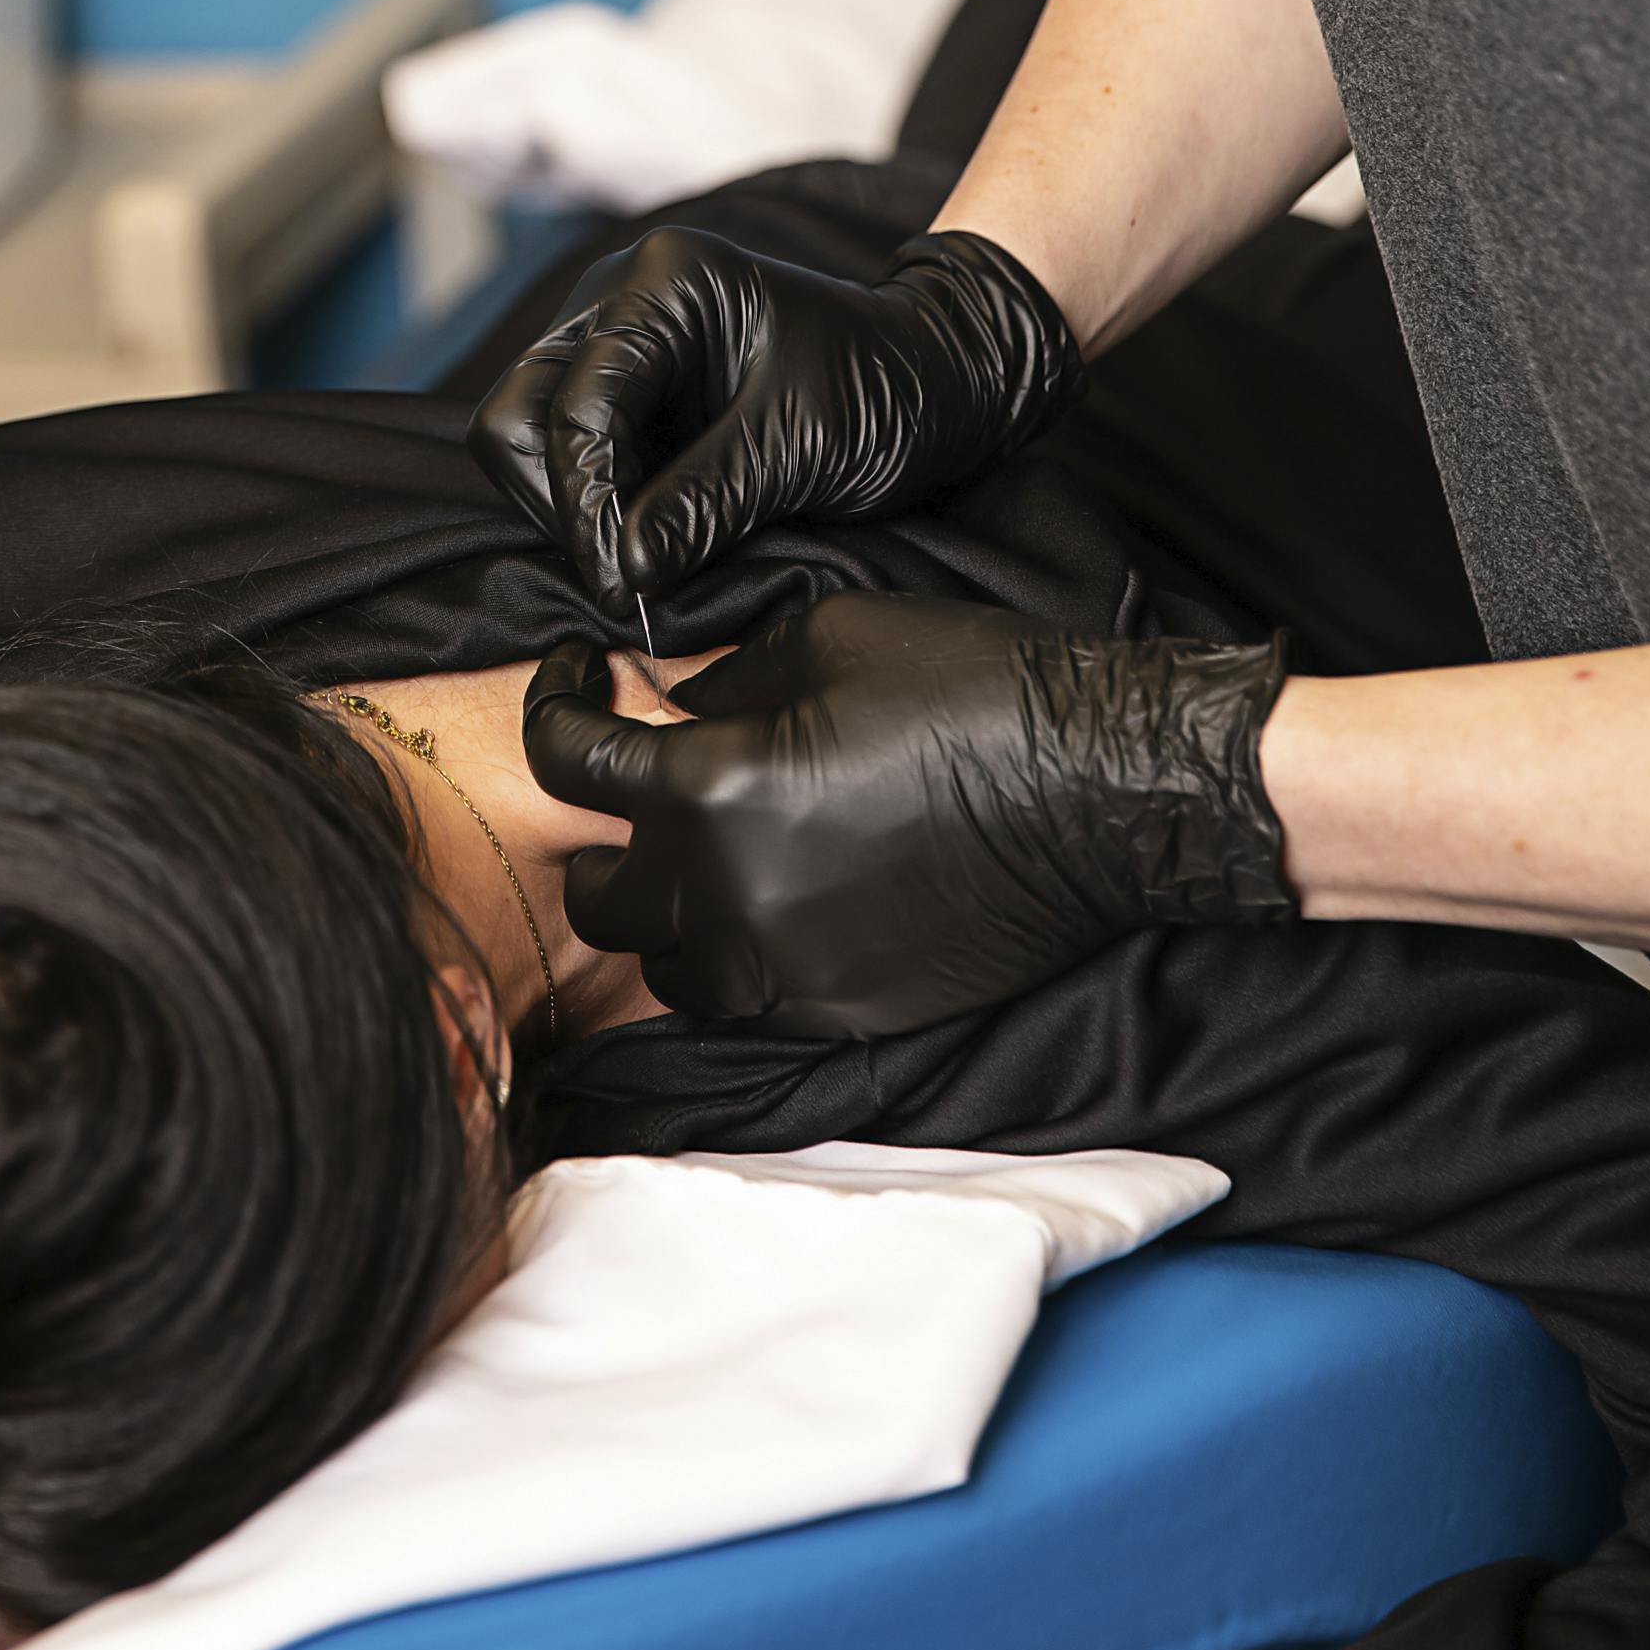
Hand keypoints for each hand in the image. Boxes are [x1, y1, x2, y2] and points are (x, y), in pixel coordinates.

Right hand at [470, 226, 1080, 610]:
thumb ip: (705, 502)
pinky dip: (598, 504)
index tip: (624, 587)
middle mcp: (616, 297)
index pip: (576, 405)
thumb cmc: (885, 388)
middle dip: (563, 504)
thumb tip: (626, 571)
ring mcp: (612, 340)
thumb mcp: (801, 448)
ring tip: (644, 565)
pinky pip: (568, 451)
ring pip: (529, 436)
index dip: (587, 506)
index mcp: (663, 283)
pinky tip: (650, 541)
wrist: (937, 375)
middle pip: (520, 412)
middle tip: (627, 580)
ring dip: (575, 509)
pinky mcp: (625, 388)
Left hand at [523, 594, 1294, 1035]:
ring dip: (664, 908)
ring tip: (703, 852)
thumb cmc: (970, 689)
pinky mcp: (840, 1012)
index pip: (568, 764)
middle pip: (595, 891)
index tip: (571, 675)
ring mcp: (785, 970)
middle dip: (599, 830)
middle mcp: (730, 898)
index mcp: (712, 791)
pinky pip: (744, 1000)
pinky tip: (774, 898)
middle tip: (637, 782)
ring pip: (661, 964)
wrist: (1097, 790)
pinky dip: (736, 955)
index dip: (552, 704)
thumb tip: (669, 709)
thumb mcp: (826, 637)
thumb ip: (722, 681)